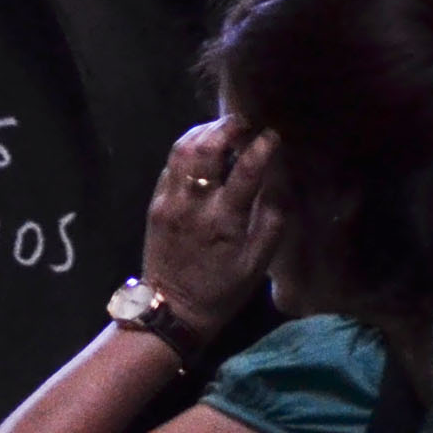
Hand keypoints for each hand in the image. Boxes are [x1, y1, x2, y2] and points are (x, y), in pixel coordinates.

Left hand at [139, 117, 279, 328]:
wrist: (171, 309)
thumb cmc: (222, 289)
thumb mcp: (258, 263)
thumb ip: (271, 220)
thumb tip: (278, 183)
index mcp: (224, 221)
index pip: (246, 170)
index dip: (262, 147)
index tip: (273, 136)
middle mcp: (193, 205)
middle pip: (206, 149)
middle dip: (227, 128)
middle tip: (244, 122)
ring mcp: (169, 202)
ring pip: (182, 150)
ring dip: (204, 132)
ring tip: (222, 129)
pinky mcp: (155, 203)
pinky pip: (170, 165)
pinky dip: (187, 150)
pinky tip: (202, 150)